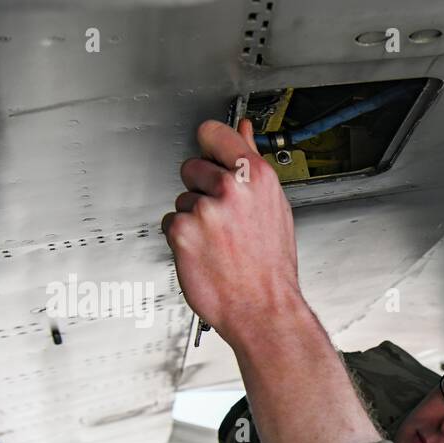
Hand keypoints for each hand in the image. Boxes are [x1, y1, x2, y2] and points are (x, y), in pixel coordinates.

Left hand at [161, 118, 303, 338]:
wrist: (264, 309)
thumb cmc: (270, 267)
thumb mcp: (273, 208)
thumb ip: (252, 164)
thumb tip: (244, 131)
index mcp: (257, 177)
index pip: (213, 132)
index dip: (209, 146)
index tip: (212, 156)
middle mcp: (231, 189)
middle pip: (191, 166)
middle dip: (201, 189)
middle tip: (224, 219)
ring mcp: (205, 210)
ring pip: (181, 198)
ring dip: (193, 218)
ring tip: (218, 242)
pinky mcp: (182, 231)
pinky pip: (170, 222)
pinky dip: (182, 239)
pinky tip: (205, 253)